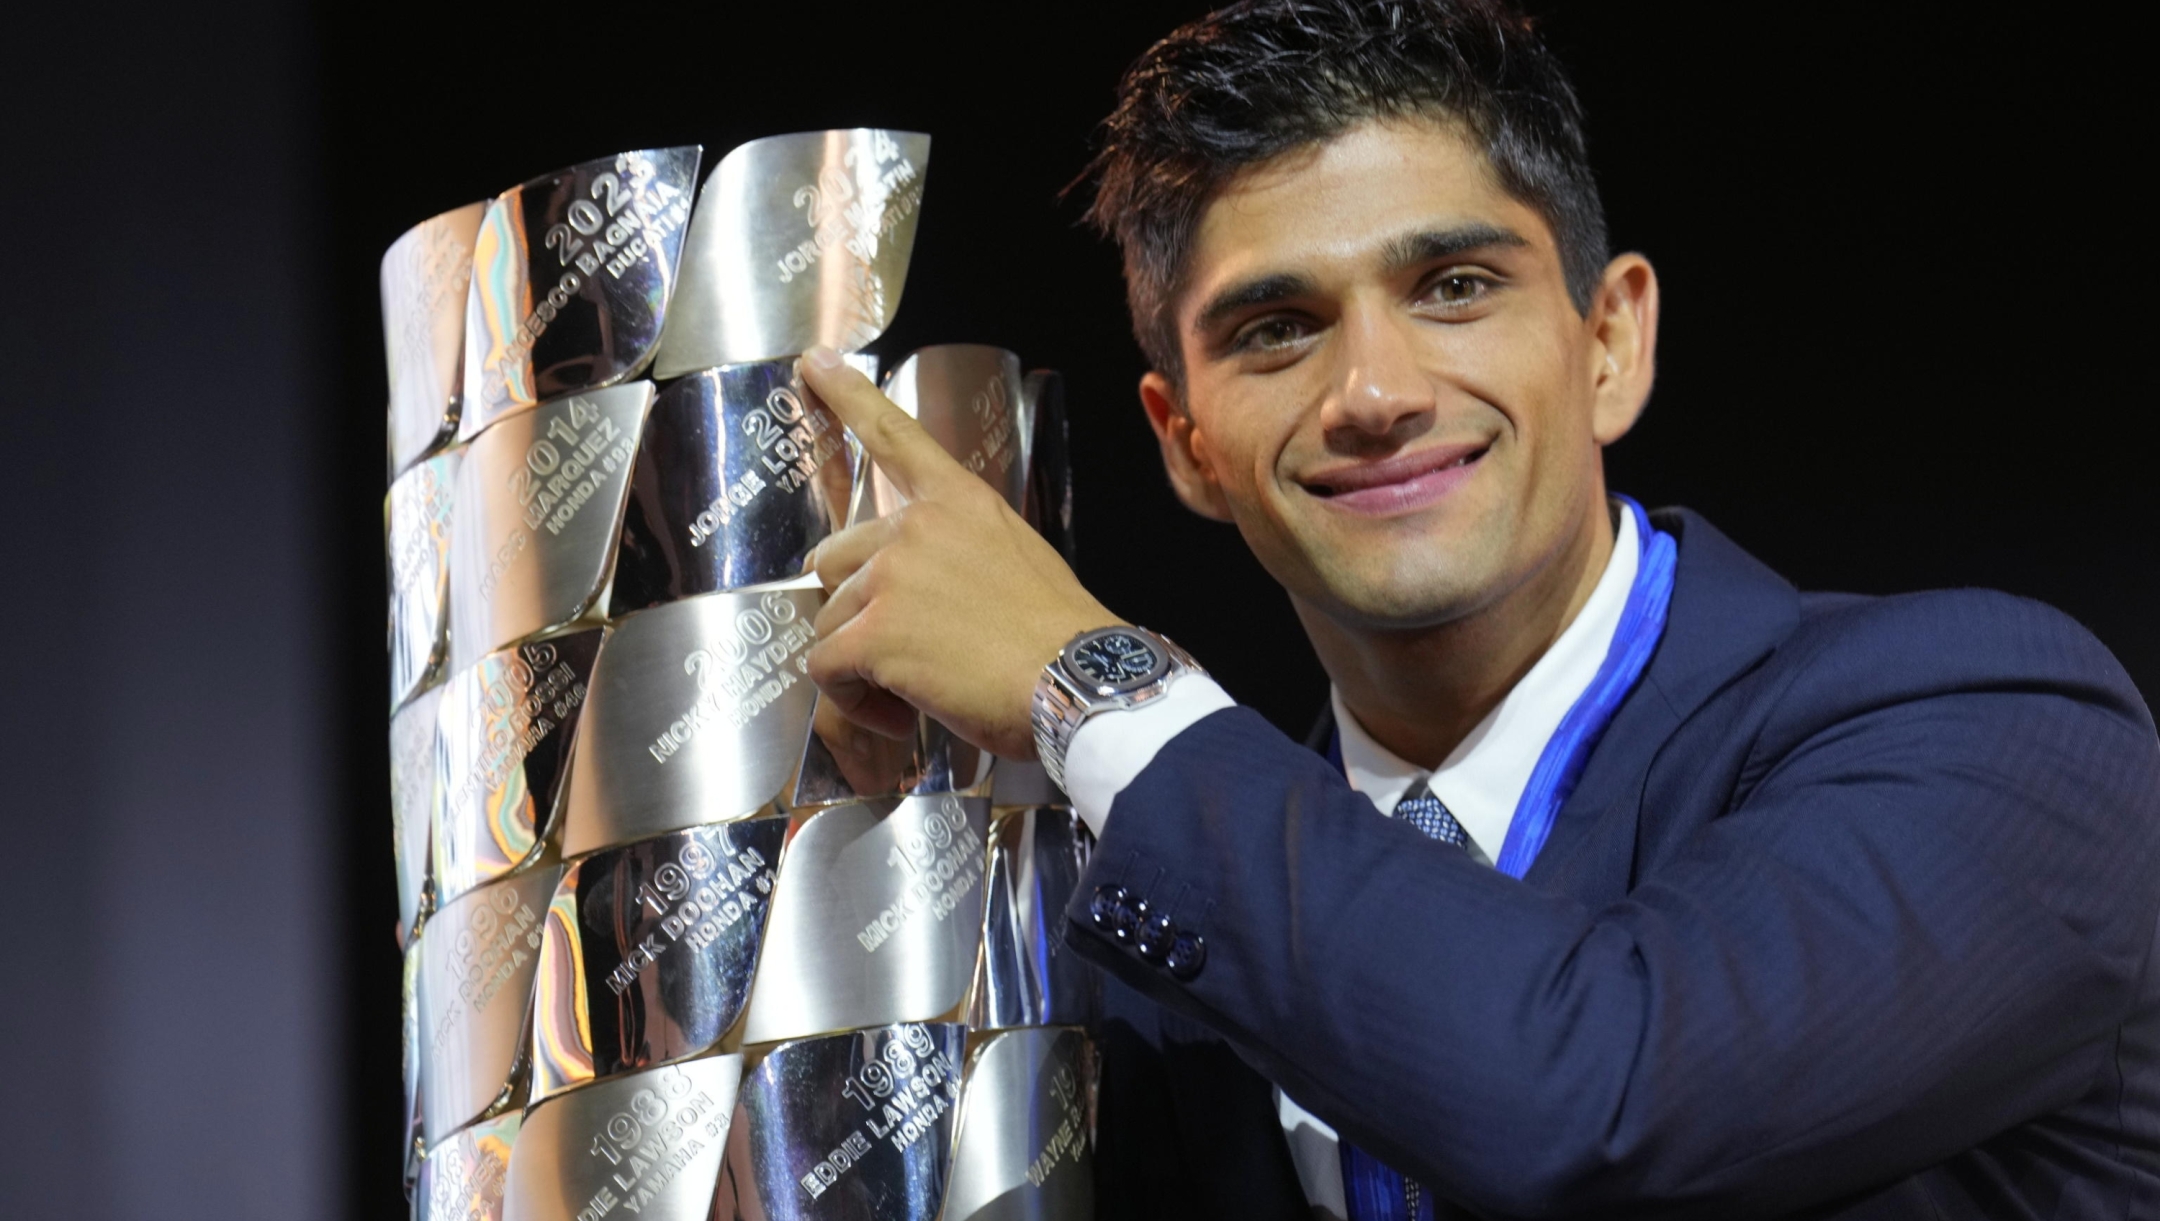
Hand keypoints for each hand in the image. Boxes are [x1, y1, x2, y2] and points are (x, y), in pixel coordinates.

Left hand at [798, 347, 1118, 758]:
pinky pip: (826, 666)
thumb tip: (927, 593)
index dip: (849, 396)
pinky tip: (900, 712)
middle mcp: (917, 527)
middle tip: (907, 652)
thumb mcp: (1020, 562)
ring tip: (919, 691)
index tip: (815, 361)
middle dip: (856, 608)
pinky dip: (853, 700)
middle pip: (835, 559)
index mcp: (960, 503)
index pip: (896, 436)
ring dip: (860, 665)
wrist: (1080, 683)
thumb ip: (961, 554)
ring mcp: (891, 576)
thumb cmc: (1061, 641)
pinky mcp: (873, 633)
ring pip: (830, 621)